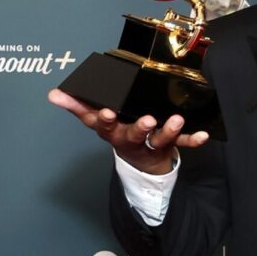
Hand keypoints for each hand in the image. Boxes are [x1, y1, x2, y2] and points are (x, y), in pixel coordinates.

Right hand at [47, 89, 208, 175]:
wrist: (141, 161)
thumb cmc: (118, 131)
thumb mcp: (95, 119)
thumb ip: (76, 104)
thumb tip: (52, 94)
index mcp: (112, 130)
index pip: (103, 124)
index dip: (104, 119)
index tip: (106, 112)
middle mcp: (131, 137)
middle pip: (133, 134)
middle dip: (140, 127)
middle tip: (147, 120)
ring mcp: (151, 143)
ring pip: (159, 139)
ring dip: (168, 130)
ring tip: (177, 121)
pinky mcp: (169, 146)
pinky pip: (183, 145)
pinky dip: (193, 140)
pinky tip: (204, 135)